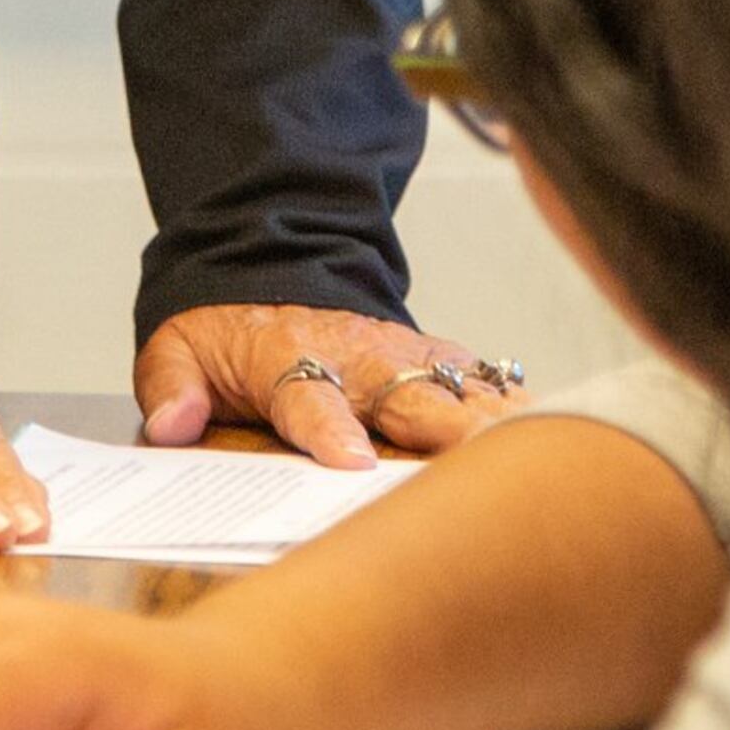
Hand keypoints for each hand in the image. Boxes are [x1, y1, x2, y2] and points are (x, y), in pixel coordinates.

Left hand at [135, 304, 525, 467]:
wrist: (277, 256)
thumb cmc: (227, 325)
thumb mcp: (176, 347)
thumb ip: (170, 386)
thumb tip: (171, 425)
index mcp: (290, 363)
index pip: (312, 402)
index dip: (333, 431)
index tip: (353, 464)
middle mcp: (357, 362)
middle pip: (409, 400)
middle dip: (448, 436)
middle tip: (487, 472)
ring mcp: (402, 357)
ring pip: (458, 391)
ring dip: (498, 424)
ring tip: (550, 457)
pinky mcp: (433, 358)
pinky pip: (481, 381)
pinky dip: (516, 407)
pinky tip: (558, 436)